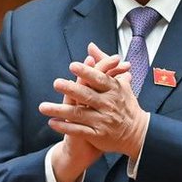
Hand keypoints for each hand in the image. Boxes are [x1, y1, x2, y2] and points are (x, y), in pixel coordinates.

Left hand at [48, 43, 150, 158]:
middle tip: (56, 83)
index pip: (99, 79)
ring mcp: (103, 121)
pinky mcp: (98, 135)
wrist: (138, 133)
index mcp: (114, 90)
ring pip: (79, 114)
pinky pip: (79, 130)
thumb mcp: (118, 83)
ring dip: (60, 110)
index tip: (73, 66)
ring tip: (43, 107)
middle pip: (87, 96)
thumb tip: (91, 47)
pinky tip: (52, 122)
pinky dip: (65, 126)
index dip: (87, 73)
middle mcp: (108, 105)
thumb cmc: (125, 105)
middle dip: (71, 89)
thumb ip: (103, 64)